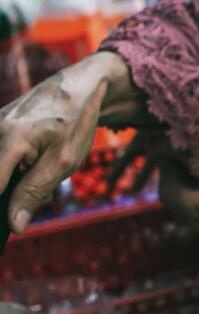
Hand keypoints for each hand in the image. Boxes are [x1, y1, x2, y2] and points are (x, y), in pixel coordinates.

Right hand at [0, 60, 112, 233]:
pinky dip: (16, 169)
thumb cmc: (73, 123)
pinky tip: (34, 164)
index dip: (2, 207)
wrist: (76, 89)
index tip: (9, 223)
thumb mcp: (63, 162)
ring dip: (17, 182)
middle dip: (15, 195)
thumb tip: (15, 224)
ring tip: (41, 171)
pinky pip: (2, 158)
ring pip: (1, 171)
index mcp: (9, 139)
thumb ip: (34, 192)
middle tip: (41, 194)